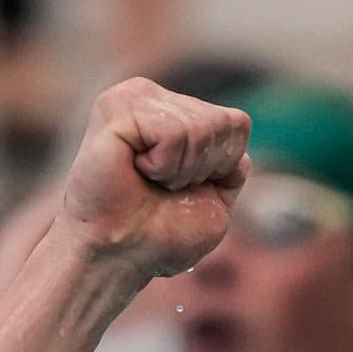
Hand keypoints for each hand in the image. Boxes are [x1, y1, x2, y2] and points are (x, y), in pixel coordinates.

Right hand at [55, 77, 250, 277]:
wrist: (120, 255)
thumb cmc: (161, 234)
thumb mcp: (216, 199)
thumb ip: (233, 162)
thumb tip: (238, 124)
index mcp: (177, 112)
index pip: (238, 125)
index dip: (222, 167)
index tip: (184, 187)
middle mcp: (154, 97)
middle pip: (223, 123)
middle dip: (202, 168)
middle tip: (163, 186)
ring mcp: (132, 98)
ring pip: (199, 127)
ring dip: (180, 170)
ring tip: (147, 179)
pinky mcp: (114, 108)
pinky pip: (173, 133)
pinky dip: (163, 165)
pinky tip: (135, 170)